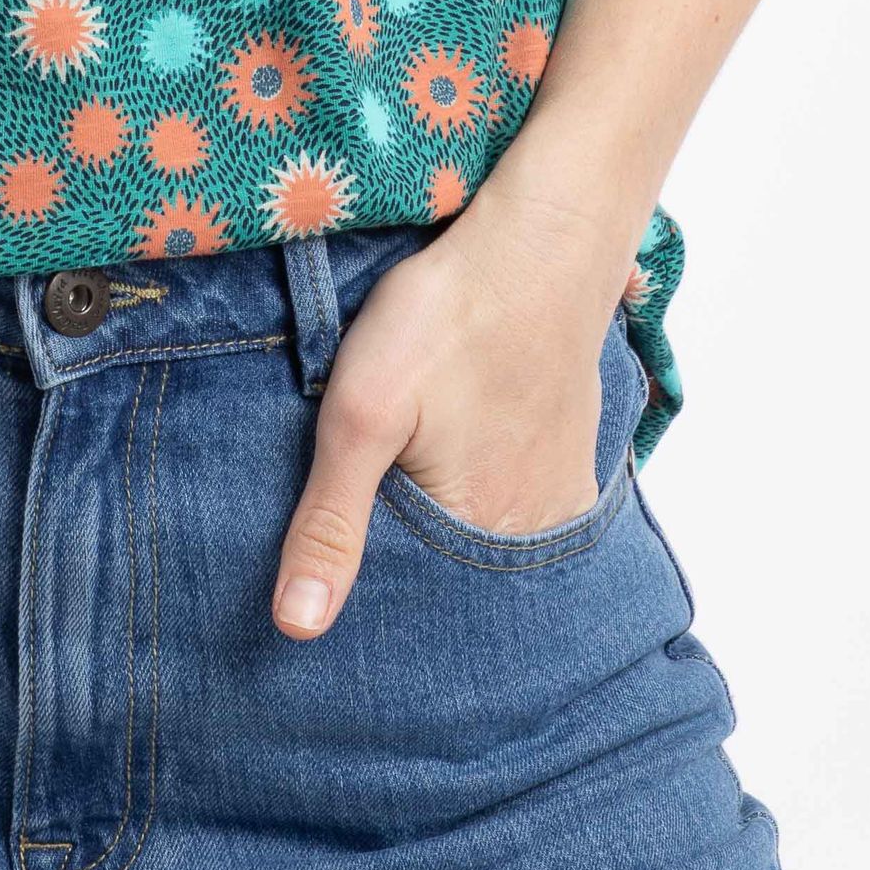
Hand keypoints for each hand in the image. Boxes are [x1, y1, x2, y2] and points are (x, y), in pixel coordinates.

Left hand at [271, 216, 623, 637]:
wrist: (539, 240)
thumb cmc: (445, 317)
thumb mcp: (361, 412)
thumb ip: (330, 521)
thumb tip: (296, 628)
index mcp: (481, 536)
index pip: (412, 605)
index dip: (368, 589)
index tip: (336, 561)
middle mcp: (535, 531)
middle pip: (454, 574)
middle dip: (410, 562)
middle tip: (374, 498)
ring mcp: (563, 491)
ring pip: (489, 538)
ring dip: (451, 527)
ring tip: (415, 475)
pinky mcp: (572, 451)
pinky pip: (527, 501)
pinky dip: (490, 494)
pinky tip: (463, 455)